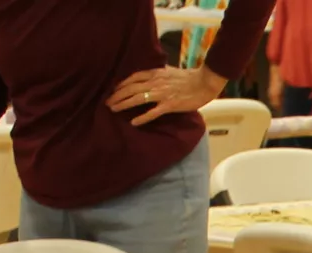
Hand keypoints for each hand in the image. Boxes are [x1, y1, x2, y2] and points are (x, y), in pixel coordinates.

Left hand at [110, 66, 226, 126]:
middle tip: (107, 102)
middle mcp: (155, 83)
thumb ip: (158, 74)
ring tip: (113, 109)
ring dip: (123, 104)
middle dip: (117, 95)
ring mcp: (162, 94)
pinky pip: (153, 112)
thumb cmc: (190, 77)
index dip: (121, 84)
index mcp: (155, 73)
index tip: (113, 90)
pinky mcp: (169, 105)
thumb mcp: (170, 71)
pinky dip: (142, 117)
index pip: (133, 77)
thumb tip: (150, 76)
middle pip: (131, 88)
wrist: (205, 81)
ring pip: (137, 99)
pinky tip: (133, 122)